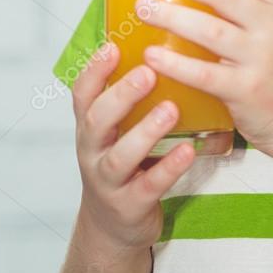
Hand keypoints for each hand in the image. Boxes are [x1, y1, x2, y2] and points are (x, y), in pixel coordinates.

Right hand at [71, 41, 195, 249]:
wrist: (115, 226)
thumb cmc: (125, 163)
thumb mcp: (118, 129)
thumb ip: (130, 97)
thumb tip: (162, 46)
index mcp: (90, 126)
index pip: (83, 93)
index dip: (95, 70)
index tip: (113, 45)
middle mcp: (93, 150)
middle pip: (97, 119)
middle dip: (121, 94)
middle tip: (148, 71)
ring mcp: (108, 180)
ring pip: (121, 155)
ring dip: (145, 130)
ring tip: (171, 109)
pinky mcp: (129, 205)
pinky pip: (149, 185)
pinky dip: (168, 167)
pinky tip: (188, 150)